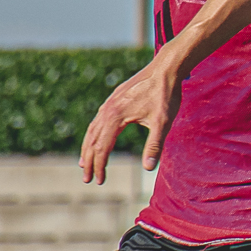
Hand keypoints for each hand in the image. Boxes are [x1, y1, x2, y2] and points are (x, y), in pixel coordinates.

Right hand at [78, 59, 183, 182]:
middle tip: (87, 179)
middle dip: (89, 161)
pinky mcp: (114, 99)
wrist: (166, 68)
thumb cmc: (165, 95)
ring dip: (88, 148)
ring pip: (92, 130)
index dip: (100, 166)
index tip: (99, 181)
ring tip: (85, 164)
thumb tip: (148, 168)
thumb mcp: (162, 122)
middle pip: (93, 140)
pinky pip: (98, 120)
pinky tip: (96, 139)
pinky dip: (93, 134)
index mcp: (116, 117)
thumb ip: (154, 146)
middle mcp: (108, 110)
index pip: (102, 148)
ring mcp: (109, 103)